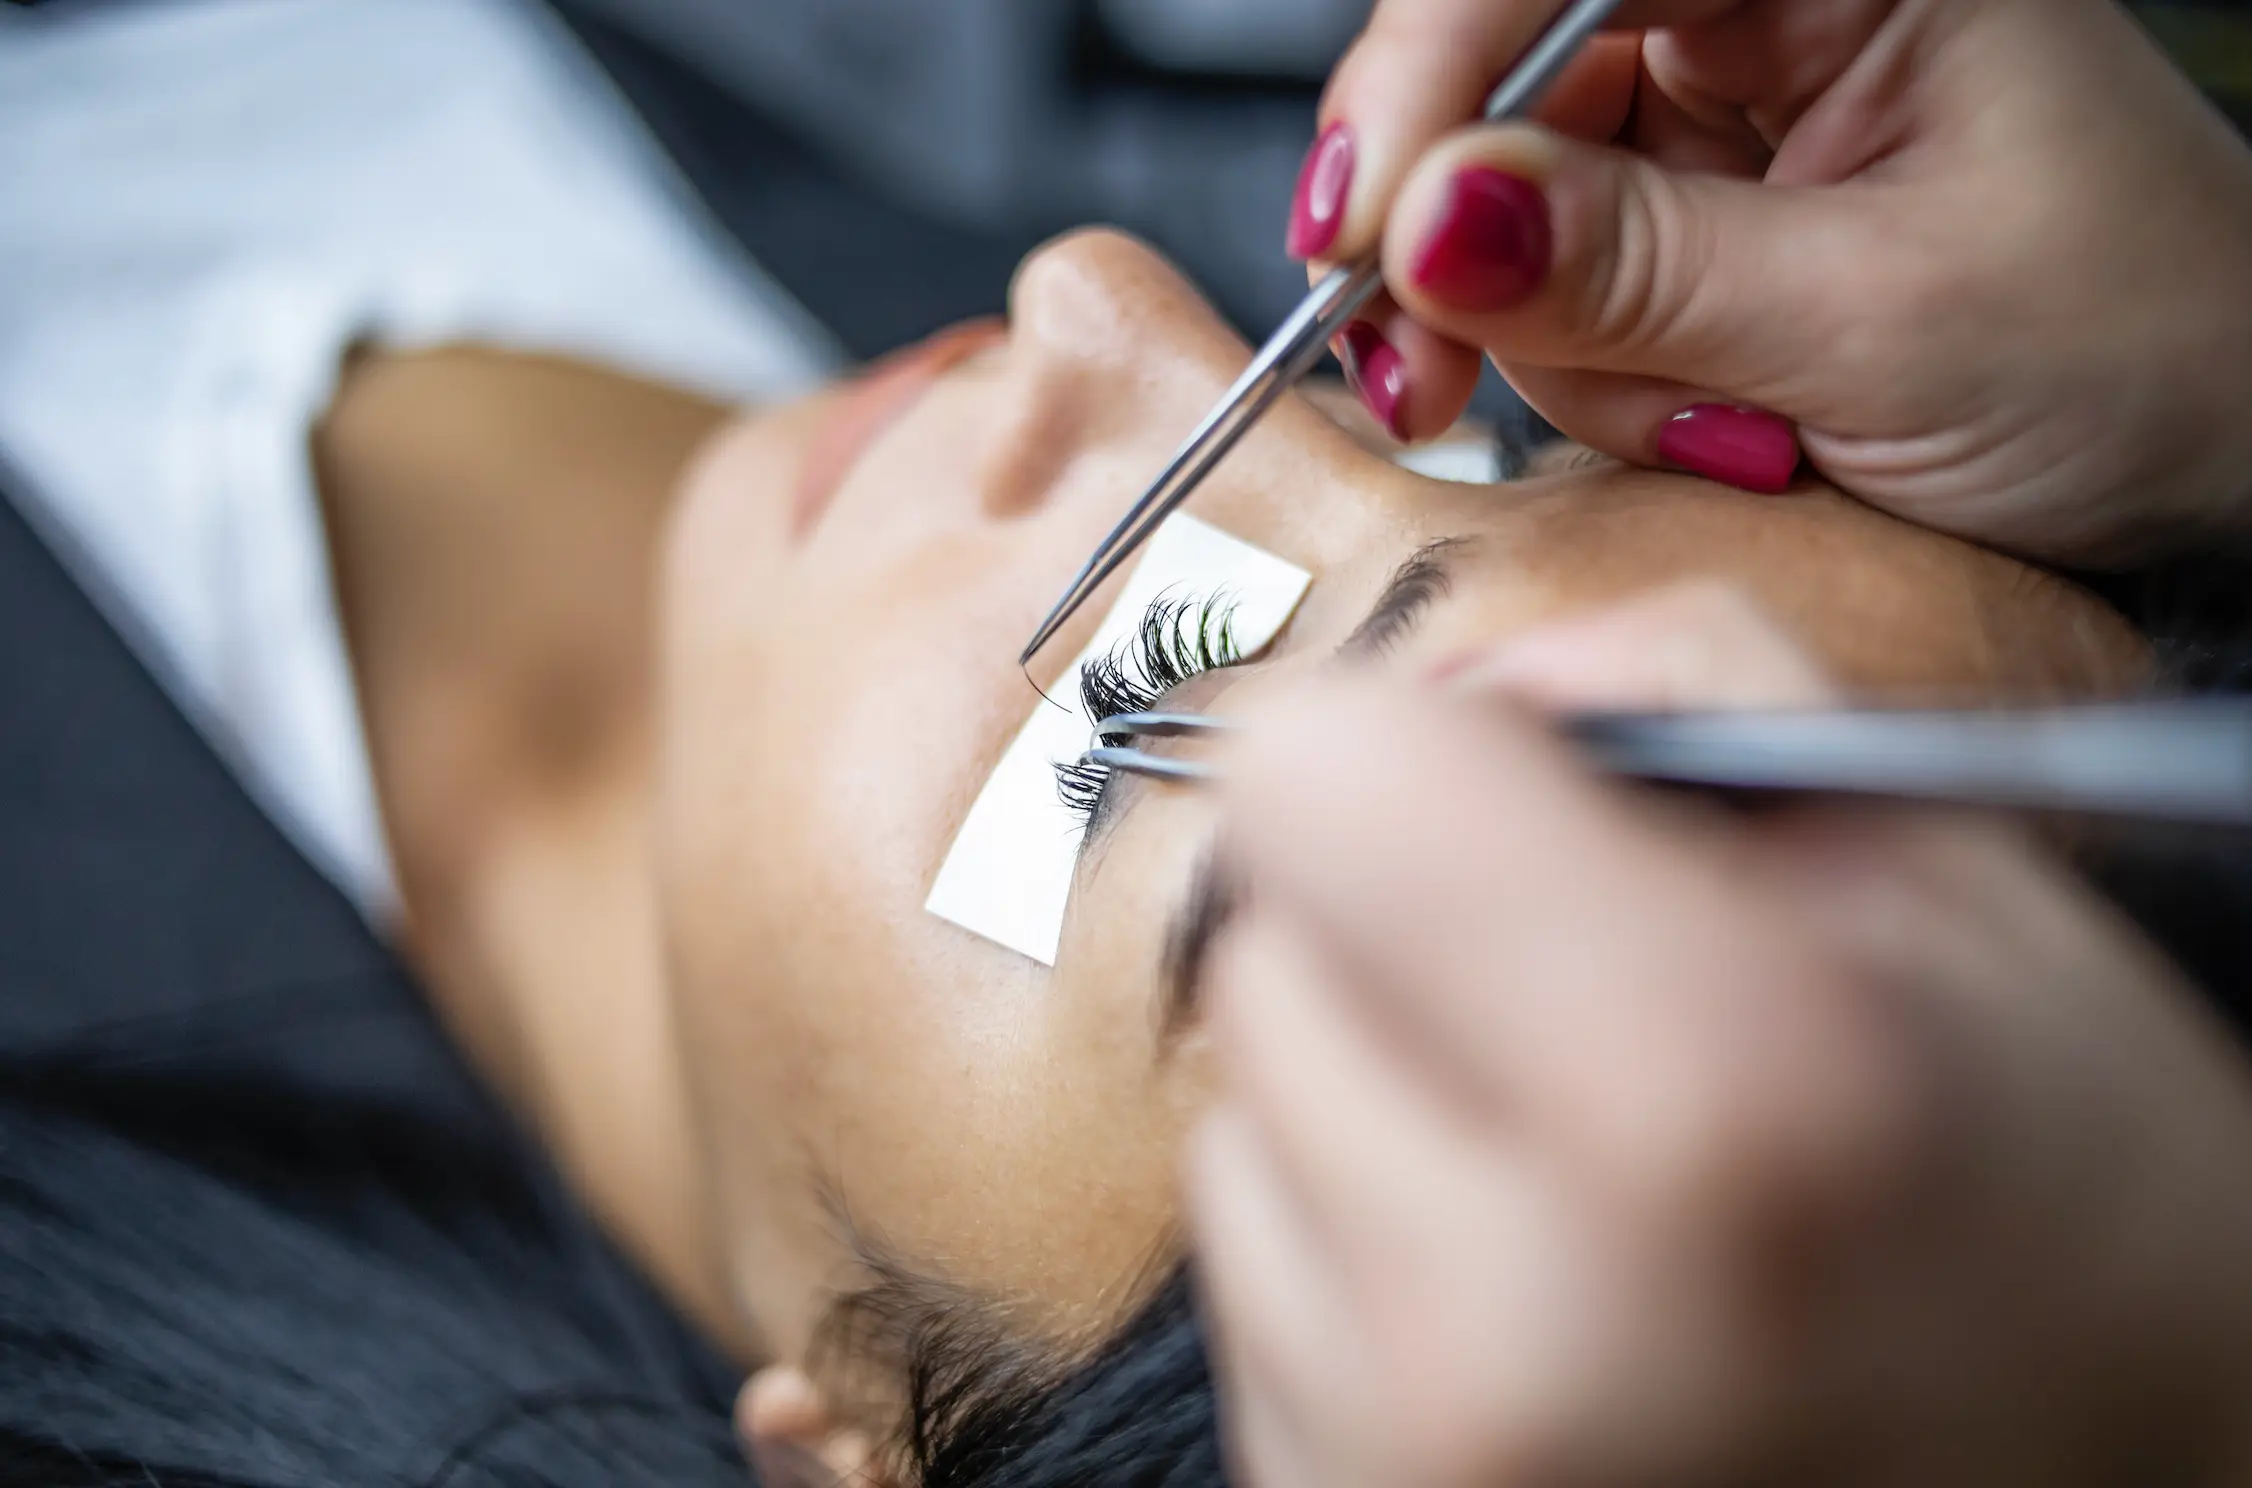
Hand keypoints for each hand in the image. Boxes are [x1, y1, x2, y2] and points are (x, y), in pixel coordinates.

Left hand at [1189, 588, 2251, 1486]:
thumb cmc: (2071, 1215)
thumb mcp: (1963, 885)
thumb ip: (1682, 685)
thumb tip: (1452, 680)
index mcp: (1708, 1090)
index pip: (1315, 780)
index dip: (1419, 752)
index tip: (1508, 795)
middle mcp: (1520, 1311)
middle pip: (1266, 945)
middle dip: (1406, 934)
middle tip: (1599, 1015)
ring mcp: (1413, 1448)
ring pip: (1244, 1109)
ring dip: (1381, 1098)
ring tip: (1590, 1176)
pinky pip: (1253, 1268)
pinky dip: (1362, 1243)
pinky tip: (1541, 1285)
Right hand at [1291, 0, 2251, 559]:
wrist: (2225, 474)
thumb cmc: (2151, 352)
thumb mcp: (1883, 320)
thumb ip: (1638, 272)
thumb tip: (1428, 223)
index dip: (1427, 80)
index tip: (1364, 232)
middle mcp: (1775, 18)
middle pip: (1501, 89)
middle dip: (1459, 249)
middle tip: (1430, 377)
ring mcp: (1732, 128)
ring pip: (1510, 211)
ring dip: (1560, 350)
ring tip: (1711, 425)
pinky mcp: (1704, 229)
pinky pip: (1562, 290)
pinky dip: (1594, 381)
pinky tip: (1707, 421)